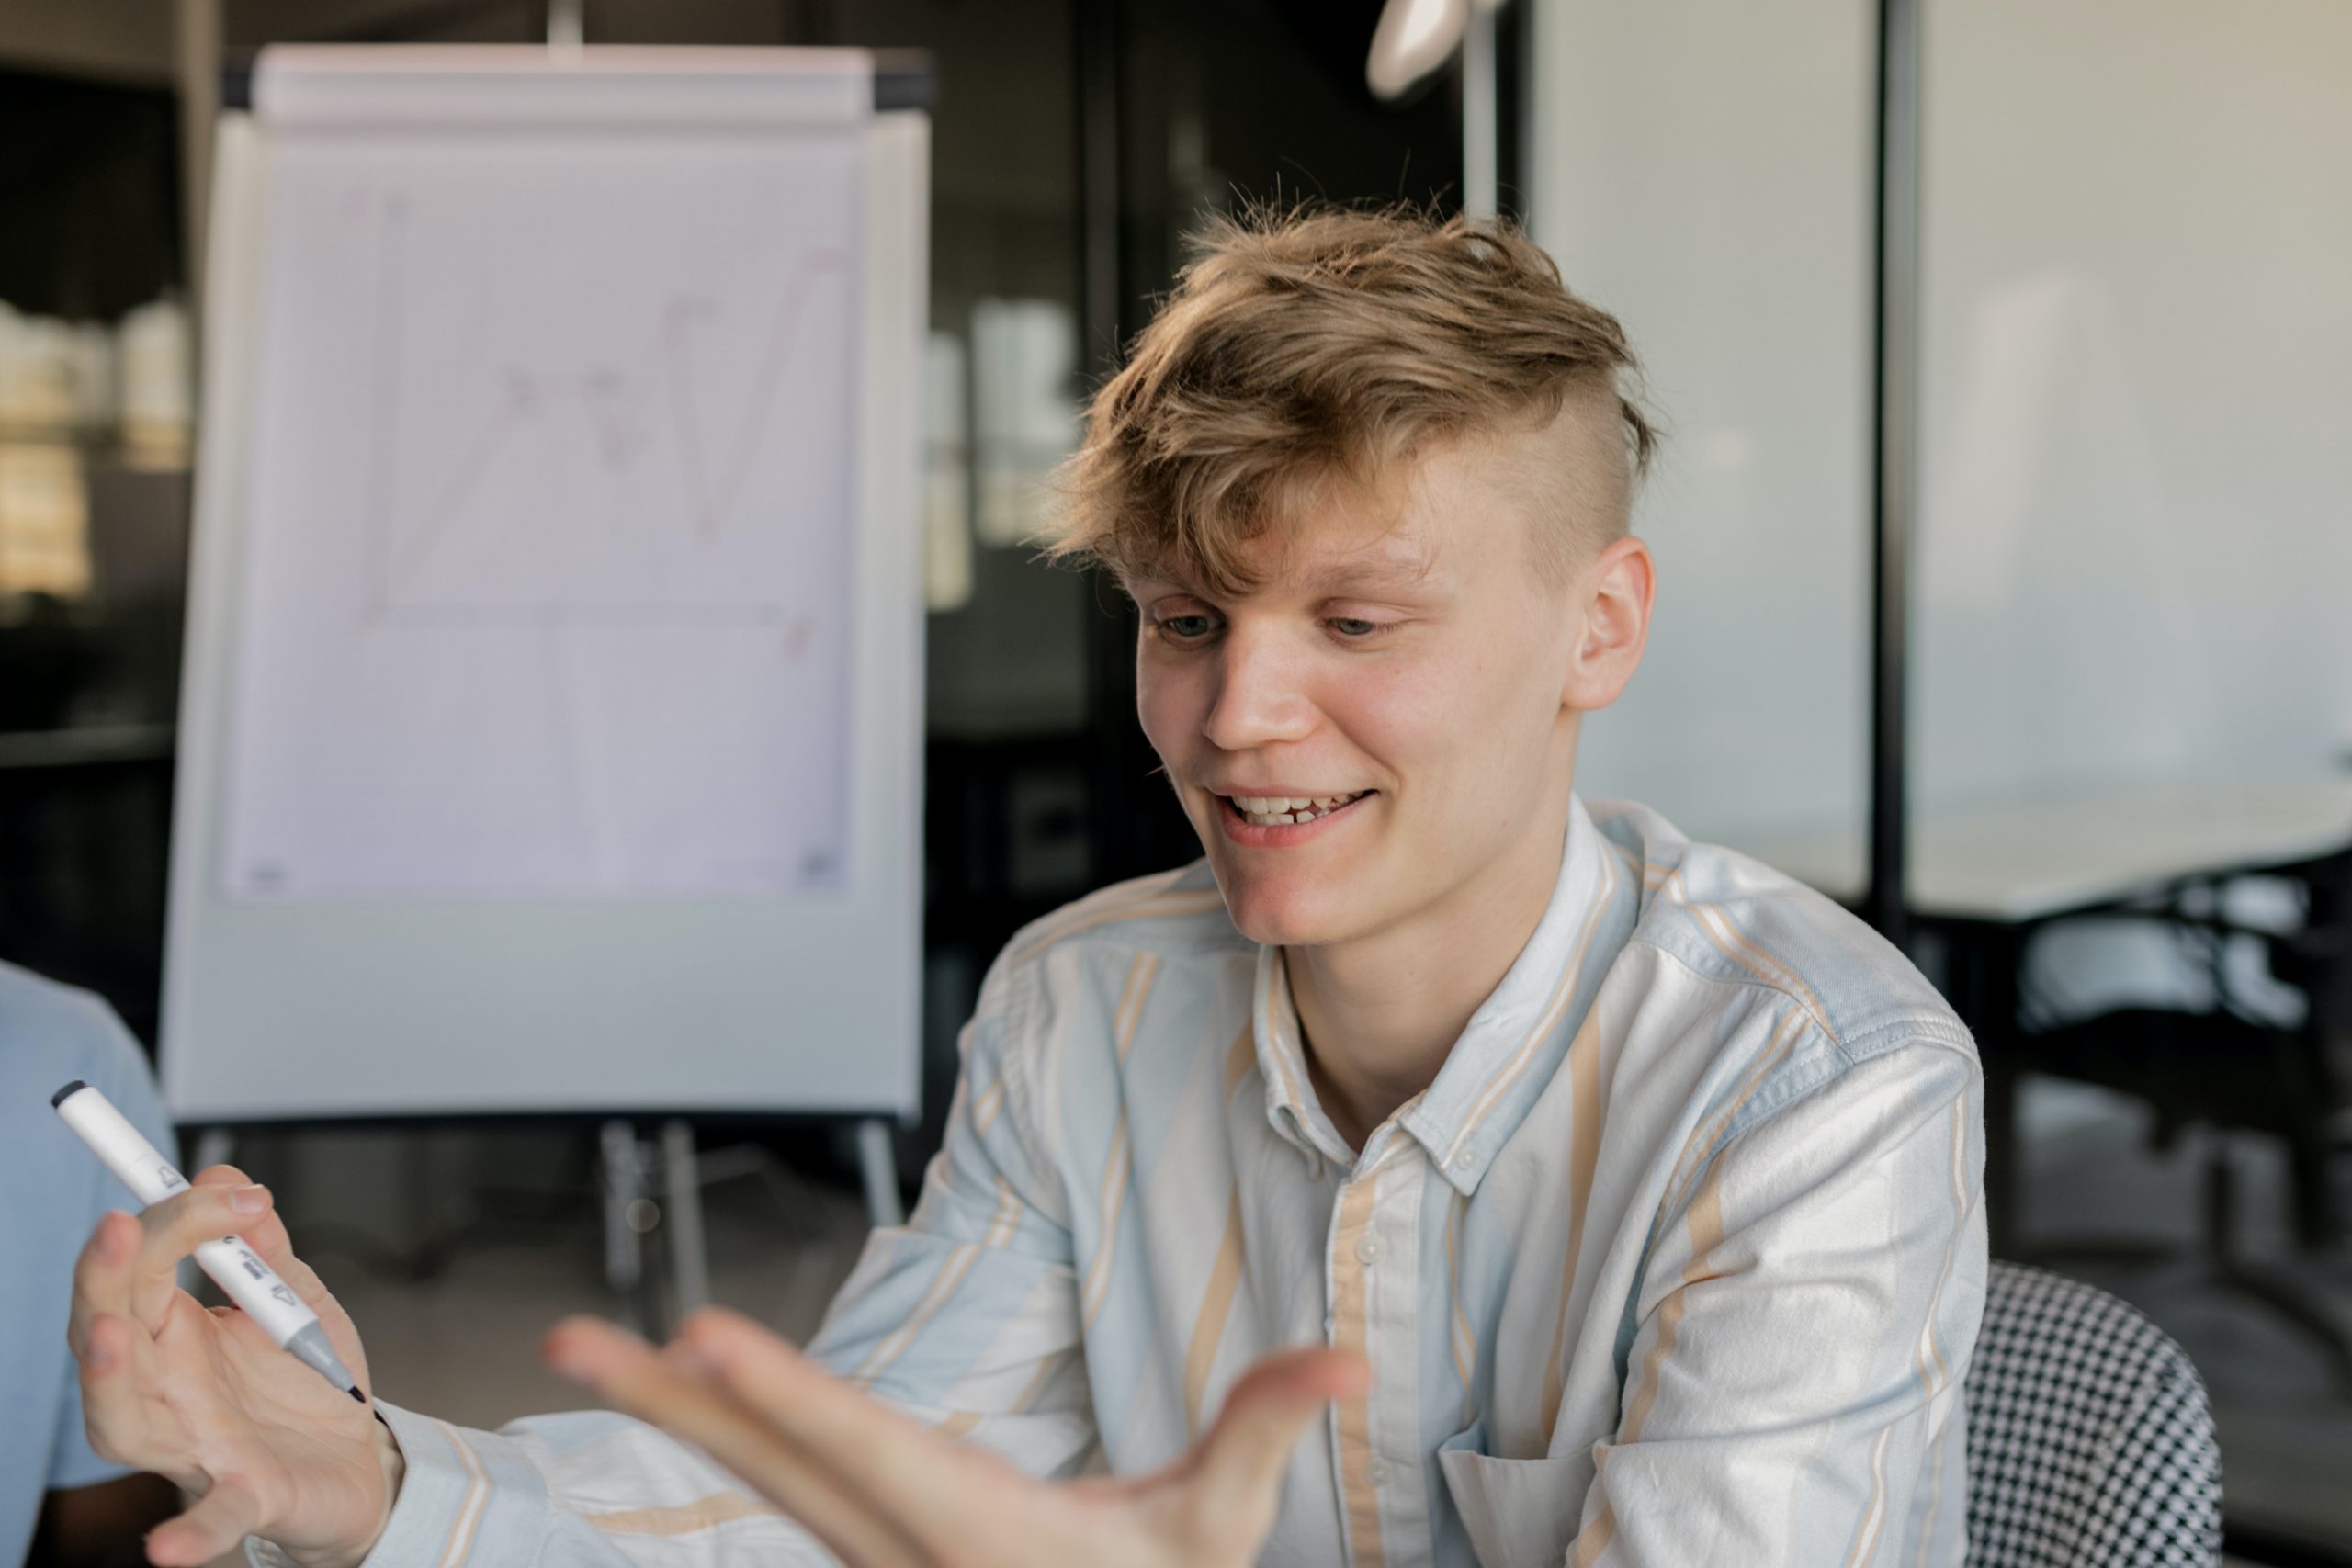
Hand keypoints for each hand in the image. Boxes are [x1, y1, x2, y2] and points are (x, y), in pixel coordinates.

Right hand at [67, 1166, 400, 1567]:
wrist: (362, 1460)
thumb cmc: (310, 1382)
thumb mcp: (297, 1298)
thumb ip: (264, 1244)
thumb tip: (225, 1176)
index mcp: (175, 1334)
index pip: (139, 1269)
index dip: (170, 1221)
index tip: (228, 1191)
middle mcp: (167, 1390)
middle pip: (105, 1335)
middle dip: (103, 1280)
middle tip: (121, 1227)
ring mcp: (196, 1447)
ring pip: (121, 1421)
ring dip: (108, 1377)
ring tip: (108, 1334)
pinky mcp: (243, 1497)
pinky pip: (207, 1516)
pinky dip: (185, 1532)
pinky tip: (164, 1548)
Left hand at [546, 1308, 1365, 1567]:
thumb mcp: (1213, 1536)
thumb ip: (1261, 1433)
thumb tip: (1338, 1361)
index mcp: (977, 1535)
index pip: (870, 1451)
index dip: (788, 1397)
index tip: (703, 1343)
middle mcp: (904, 1553)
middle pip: (777, 1466)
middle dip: (675, 1400)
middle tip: (575, 1338)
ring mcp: (877, 1563)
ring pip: (766, 1480)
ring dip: (682, 1417)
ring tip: (601, 1351)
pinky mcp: (875, 1560)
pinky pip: (789, 1501)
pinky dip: (729, 1449)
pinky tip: (680, 1406)